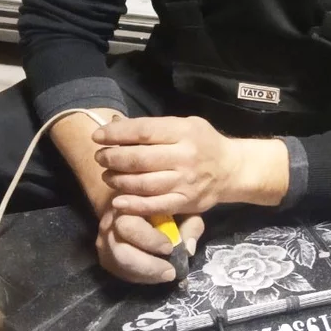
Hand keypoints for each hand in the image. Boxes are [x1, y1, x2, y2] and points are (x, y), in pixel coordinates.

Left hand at [93, 115, 239, 217]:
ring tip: (108, 176)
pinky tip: (118, 201)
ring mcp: (185, 182)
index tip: (98, 136)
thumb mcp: (185, 124)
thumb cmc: (204, 143)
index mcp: (184, 132)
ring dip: (119, 180)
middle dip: (113, 158)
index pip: (143, 131)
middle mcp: (185, 156)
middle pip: (139, 159)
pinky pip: (155, 206)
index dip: (116, 134)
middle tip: (101, 157)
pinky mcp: (186, 202)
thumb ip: (154, 127)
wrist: (232, 169)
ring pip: (143, 184)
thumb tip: (116, 126)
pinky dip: (134, 205)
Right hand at [95, 207, 204, 284]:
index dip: (149, 240)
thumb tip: (190, 249)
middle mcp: (110, 223)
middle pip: (119, 250)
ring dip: (143, 273)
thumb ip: (190, 225)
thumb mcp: (180, 208)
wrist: (131, 201)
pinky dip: (137, 276)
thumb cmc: (161, 204)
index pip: (129, 225)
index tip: (169, 248)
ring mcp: (104, 240)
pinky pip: (118, 270)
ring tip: (165, 275)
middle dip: (146, 264)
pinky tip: (154, 275)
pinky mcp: (104, 254)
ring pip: (117, 264)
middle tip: (170, 271)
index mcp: (127, 205)